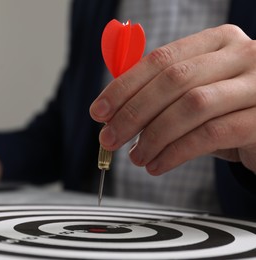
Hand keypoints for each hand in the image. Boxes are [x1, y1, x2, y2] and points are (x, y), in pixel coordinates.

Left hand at [90, 24, 255, 174]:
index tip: (99, 111)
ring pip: (192, 106)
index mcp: (216, 41)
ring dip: (153, 136)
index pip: (160, 59)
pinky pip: (210, 135)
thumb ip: (158, 92)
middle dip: (133, 113)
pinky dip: (176, 153)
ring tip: (135, 157)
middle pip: (173, 80)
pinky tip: (157, 164)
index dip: (124, 86)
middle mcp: (241, 55)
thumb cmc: (225, 109)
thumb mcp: (194, 92)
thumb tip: (110, 109)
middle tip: (109, 139)